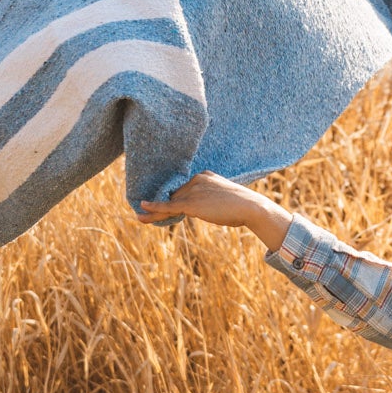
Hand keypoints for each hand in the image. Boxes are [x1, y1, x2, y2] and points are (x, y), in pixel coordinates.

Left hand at [137, 171, 291, 251]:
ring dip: (154, 211)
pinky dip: (154, 207)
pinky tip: (143, 209)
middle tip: (146, 214)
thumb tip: (201, 210)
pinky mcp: (191, 202)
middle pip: (174, 195)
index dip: (175, 200)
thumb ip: (210, 200)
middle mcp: (196, 179)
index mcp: (205, 175)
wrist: (251, 207)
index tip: (162, 207)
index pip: (184, 189)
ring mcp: (193, 190)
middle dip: (162, 206)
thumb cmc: (243, 207)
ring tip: (141, 217)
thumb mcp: (224, 200)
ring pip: (169, 201)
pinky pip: (168, 206)